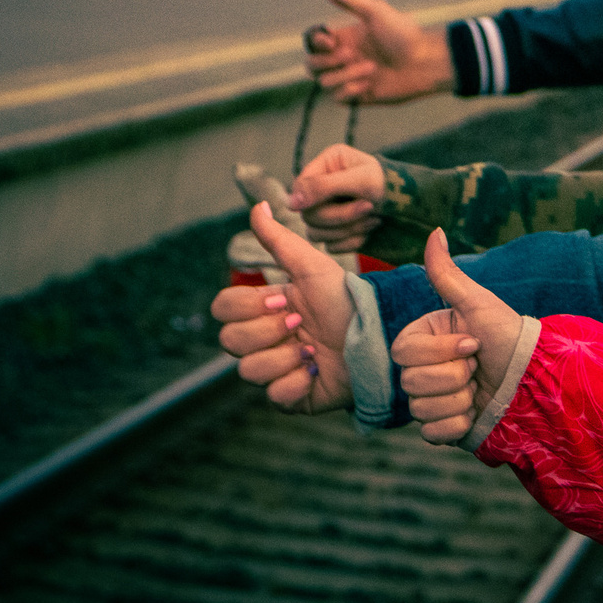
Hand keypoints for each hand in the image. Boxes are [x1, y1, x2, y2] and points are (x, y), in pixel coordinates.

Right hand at [210, 202, 354, 414]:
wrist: (379, 334)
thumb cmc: (346, 298)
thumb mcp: (312, 266)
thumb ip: (279, 239)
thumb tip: (258, 206)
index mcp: (263, 309)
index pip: (223, 309)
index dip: (250, 305)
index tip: (284, 299)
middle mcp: (264, 340)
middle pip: (229, 340)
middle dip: (268, 330)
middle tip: (302, 323)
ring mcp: (275, 369)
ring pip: (248, 370)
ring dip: (285, 357)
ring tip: (316, 347)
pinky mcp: (292, 396)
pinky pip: (275, 396)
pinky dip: (298, 382)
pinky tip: (319, 369)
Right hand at [290, 143, 383, 249]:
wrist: (414, 208)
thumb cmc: (391, 186)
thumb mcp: (361, 181)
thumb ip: (324, 187)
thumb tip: (291, 202)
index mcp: (328, 165)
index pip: (300, 187)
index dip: (311, 200)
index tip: (331, 202)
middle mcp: (323, 188)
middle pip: (308, 214)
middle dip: (340, 216)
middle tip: (368, 207)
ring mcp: (328, 211)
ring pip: (316, 233)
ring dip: (347, 229)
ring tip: (373, 219)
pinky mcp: (336, 232)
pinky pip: (330, 246)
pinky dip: (351, 242)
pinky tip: (369, 231)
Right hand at [306, 0, 454, 102]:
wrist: (426, 61)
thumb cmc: (404, 34)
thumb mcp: (375, 11)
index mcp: (345, 38)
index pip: (313, 42)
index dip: (315, 42)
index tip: (331, 40)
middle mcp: (344, 59)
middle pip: (311, 64)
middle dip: (326, 60)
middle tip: (350, 54)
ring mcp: (350, 78)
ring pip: (323, 82)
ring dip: (345, 75)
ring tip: (372, 68)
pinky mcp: (358, 96)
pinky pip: (336, 98)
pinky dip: (349, 90)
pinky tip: (370, 84)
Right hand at [394, 229, 525, 445]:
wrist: (536, 378)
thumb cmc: (507, 335)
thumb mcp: (478, 303)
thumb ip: (447, 273)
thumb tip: (435, 230)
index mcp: (422, 338)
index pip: (405, 352)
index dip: (441, 352)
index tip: (473, 344)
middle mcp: (420, 369)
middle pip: (411, 383)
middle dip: (454, 376)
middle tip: (478, 367)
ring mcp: (430, 399)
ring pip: (422, 409)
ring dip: (460, 400)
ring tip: (479, 389)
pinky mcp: (442, 427)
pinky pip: (432, 434)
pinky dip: (458, 425)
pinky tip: (476, 412)